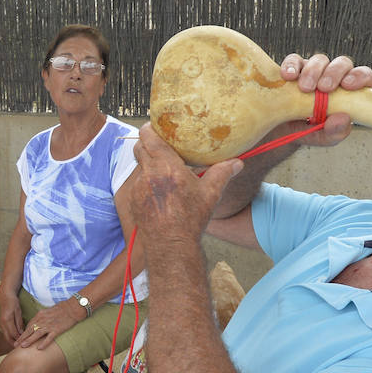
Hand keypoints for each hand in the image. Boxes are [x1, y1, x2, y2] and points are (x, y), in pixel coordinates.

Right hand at [0, 291, 24, 341]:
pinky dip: (11, 338)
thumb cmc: (13, 303)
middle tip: (22, 349)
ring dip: (12, 342)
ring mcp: (1, 324)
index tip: (25, 344)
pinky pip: (6, 333)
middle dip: (14, 344)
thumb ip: (19, 323)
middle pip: (8, 338)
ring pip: (6, 337)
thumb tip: (21, 333)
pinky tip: (16, 339)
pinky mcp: (1, 324)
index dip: (19, 340)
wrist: (4, 297)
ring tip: (20, 346)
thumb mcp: (18, 312)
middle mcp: (2, 324)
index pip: (13, 334)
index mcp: (7, 320)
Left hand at [15, 299, 84, 350]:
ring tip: (22, 346)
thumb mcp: (48, 311)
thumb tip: (36, 324)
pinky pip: (49, 338)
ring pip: (36, 334)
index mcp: (40, 315)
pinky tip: (39, 348)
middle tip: (15, 344)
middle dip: (22, 338)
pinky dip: (44, 343)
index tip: (18, 338)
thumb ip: (42, 317)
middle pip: (29, 330)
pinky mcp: (57, 329)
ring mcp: (50, 325)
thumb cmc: (62, 308)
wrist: (72, 308)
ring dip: (29, 340)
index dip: (23, 332)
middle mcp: (43, 320)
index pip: (29, 325)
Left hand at [129, 123, 244, 242]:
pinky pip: (137, 184)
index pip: (149, 137)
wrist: (171, 245)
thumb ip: (223, 173)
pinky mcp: (133, 200)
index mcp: (166, 167)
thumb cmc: (191, 219)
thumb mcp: (211, 194)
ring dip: (148, 165)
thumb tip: (238, 163)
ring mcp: (138, 188)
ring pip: (138, 167)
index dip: (150, 129)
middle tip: (160, 146)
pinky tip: (158, 191)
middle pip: (139, 147)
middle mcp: (149, 174)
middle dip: (147, 144)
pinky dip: (146, 183)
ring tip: (162, 171)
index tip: (156, 127)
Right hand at [273, 52, 371, 147]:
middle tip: (323, 88)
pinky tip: (288, 76)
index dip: (359, 76)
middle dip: (334, 73)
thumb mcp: (322, 137)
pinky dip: (292, 65)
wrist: (279, 133)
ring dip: (313, 71)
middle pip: (342, 63)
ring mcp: (314, 71)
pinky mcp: (294, 69)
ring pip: (319, 60)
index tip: (348, 85)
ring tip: (304, 88)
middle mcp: (334, 78)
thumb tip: (344, 118)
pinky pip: (294, 60)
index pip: (364, 76)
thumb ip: (335, 132)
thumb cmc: (307, 132)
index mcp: (349, 93)